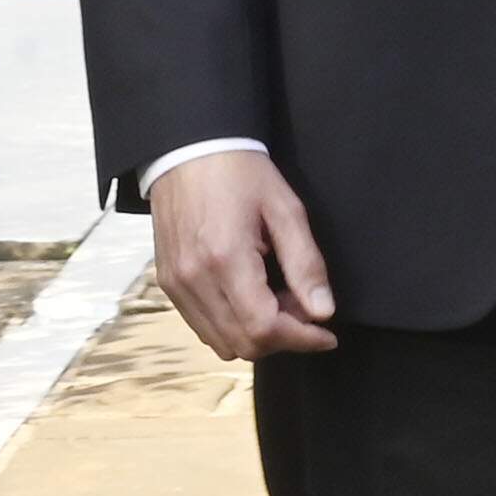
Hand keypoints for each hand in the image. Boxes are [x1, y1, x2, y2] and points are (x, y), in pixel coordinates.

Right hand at [150, 147, 338, 358]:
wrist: (188, 151)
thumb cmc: (241, 173)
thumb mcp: (286, 210)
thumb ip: (305, 264)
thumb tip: (323, 312)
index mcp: (225, 259)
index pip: (264, 328)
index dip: (301, 339)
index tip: (326, 335)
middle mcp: (194, 280)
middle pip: (243, 344)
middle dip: (283, 337)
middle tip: (304, 308)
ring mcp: (176, 285)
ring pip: (222, 343)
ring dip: (257, 335)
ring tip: (279, 300)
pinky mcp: (168, 284)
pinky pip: (203, 327)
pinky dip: (232, 326)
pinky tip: (251, 298)